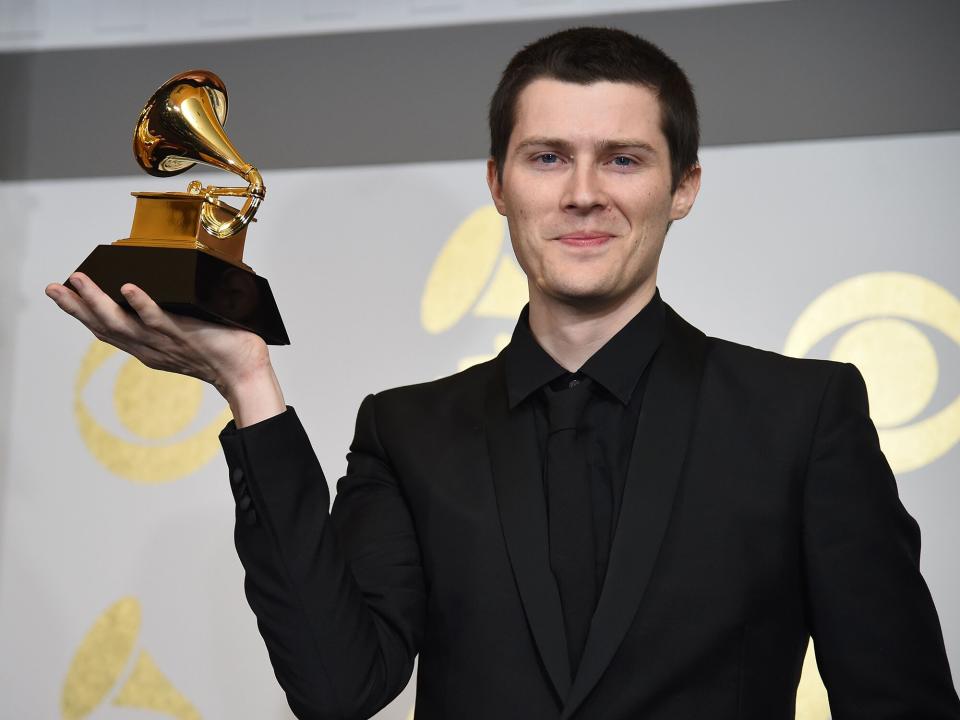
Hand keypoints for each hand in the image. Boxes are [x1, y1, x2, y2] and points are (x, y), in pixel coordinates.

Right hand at [45, 272, 284, 425]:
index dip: (82, 314)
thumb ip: (172, 319)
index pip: (108, 331)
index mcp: (148, 349)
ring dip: (96, 300)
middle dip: (75, 307)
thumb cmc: (222, 353)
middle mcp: (150, 348)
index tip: (63, 294)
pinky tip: (127, 287)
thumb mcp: (187, 337)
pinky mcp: (184, 335)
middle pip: (103, 327)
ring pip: (121, 322)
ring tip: (78, 280)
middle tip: (53, 287)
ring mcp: (164, 342)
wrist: (245, 374)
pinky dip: (141, 303)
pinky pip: (157, 319)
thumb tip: (167, 289)